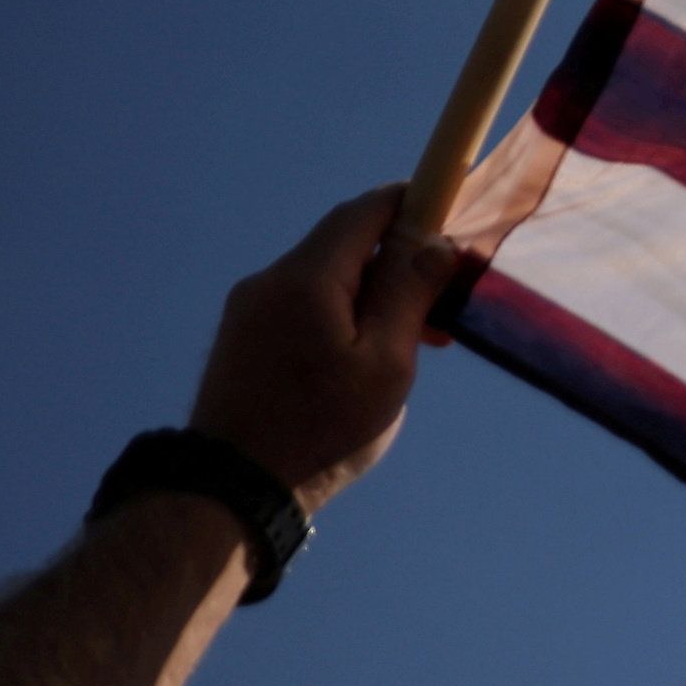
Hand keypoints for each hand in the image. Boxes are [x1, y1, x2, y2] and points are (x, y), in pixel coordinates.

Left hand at [192, 190, 452, 508]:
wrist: (232, 484)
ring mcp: (249, 307)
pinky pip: (302, 302)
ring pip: (324, 275)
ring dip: (372, 289)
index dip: (412, 201)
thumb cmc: (321, 428)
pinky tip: (365, 352)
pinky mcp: (243, 335)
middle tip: (444, 294)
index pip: (364, 211)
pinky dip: (342, 310)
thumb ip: (409, 294)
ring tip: (414, 337)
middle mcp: (271, 280)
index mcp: (307, 278)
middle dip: (398, 256)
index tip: (452, 210)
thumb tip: (435, 241)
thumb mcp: (385, 364)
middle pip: (343, 242)